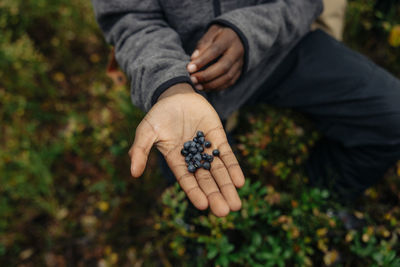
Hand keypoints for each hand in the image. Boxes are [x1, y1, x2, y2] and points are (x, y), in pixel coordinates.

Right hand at [128, 83, 244, 216]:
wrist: (176, 95)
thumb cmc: (159, 114)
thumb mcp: (146, 131)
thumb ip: (140, 150)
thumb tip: (134, 173)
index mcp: (176, 160)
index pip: (187, 180)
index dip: (195, 192)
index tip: (204, 206)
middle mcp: (193, 159)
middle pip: (206, 180)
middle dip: (215, 195)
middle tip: (225, 212)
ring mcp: (206, 149)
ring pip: (219, 171)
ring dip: (227, 187)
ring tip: (236, 204)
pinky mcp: (218, 138)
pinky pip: (227, 155)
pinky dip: (233, 168)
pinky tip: (239, 181)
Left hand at [187, 25, 243, 90]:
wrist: (238, 37)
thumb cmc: (219, 35)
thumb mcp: (211, 33)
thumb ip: (203, 44)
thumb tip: (193, 59)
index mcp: (229, 39)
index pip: (215, 50)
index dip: (202, 61)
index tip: (189, 68)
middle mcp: (237, 51)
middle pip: (223, 67)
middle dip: (206, 75)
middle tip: (192, 79)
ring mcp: (240, 63)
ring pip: (227, 77)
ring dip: (211, 84)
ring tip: (197, 86)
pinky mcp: (239, 72)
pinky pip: (229, 83)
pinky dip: (217, 87)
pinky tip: (205, 87)